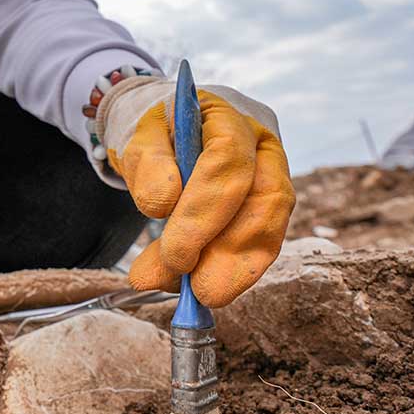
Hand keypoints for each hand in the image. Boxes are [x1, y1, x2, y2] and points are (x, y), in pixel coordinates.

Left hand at [96, 77, 294, 306]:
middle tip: (189, 286)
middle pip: (261, 198)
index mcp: (228, 116)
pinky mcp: (269, 209)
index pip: (228, 158)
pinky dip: (236, 270)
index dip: (203, 208)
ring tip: (197, 297)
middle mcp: (262, 145)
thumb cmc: (158, 133)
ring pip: (268, 225)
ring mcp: (273, 176)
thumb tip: (162, 204)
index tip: (173, 249)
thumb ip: (147, 163)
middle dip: (225, 248)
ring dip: (235, 268)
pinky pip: (262, 242)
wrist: (171, 131)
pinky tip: (205, 289)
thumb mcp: (140, 137)